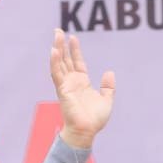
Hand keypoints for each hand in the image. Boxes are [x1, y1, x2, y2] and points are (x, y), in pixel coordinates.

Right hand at [50, 29, 114, 150]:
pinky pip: (57, 74)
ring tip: (56, 35)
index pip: (77, 62)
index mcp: (82, 82)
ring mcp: (66, 85)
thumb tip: (109, 72)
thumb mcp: (106, 100)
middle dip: (62, 44)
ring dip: (57, 49)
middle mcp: (72, 82)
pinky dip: (55, 62)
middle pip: (66, 59)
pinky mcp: (62, 90)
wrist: (87, 131)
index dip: (75, 50)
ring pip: (60, 63)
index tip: (73, 37)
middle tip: (58, 30)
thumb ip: (108, 86)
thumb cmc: (95, 120)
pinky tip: (54, 51)